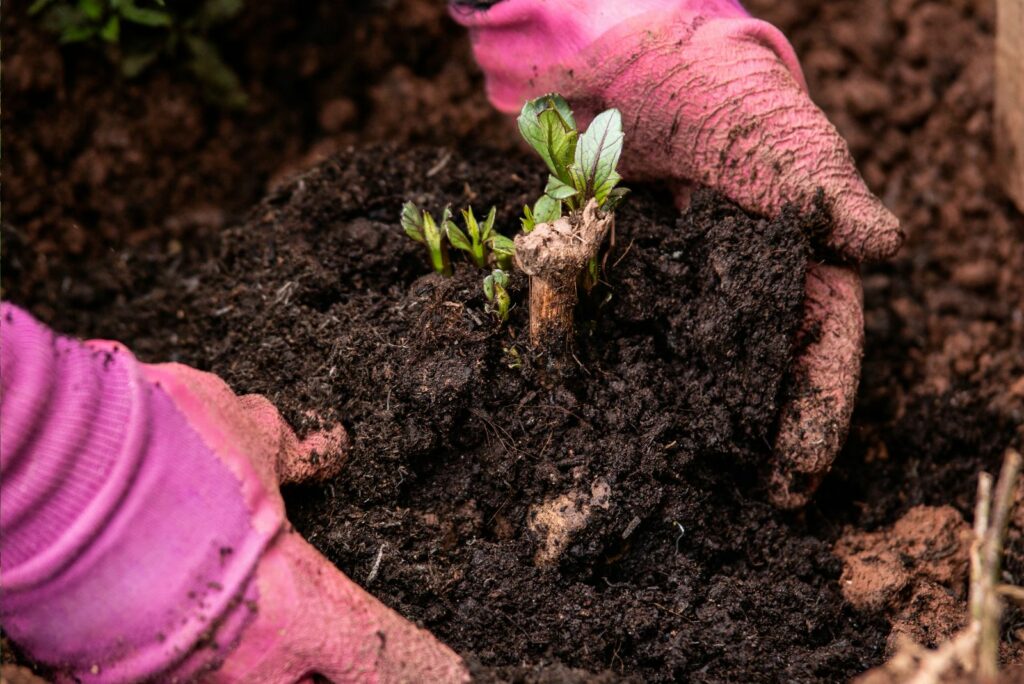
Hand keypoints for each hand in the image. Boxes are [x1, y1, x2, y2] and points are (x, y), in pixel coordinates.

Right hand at [0, 304, 467, 681]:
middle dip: (334, 674)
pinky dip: (191, 664)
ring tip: (253, 625)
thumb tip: (326, 448)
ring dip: (263, 665)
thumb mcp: (248, 435)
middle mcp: (249, 665)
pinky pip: (175, 683)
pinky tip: (182, 628)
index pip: (387, 657)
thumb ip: (293, 451)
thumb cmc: (162, 448)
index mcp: (301, 606)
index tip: (455, 673)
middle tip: (333, 649)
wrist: (46, 468)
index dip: (428, 668)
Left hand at [451, 0, 901, 506]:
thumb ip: (820, 192)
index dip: (810, 420)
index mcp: (794, 270)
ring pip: (668, 366)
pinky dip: (582, 360)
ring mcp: (666, 291)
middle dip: (735, 444)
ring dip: (659, 420)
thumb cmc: (727, 97)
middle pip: (744, 379)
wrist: (635, 66)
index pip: (817, 353)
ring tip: (645, 479)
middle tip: (717, 512)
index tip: (792, 485)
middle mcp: (732, 293)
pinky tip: (568, 399)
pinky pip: (592, 327)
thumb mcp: (780, 139)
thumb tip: (880, 247)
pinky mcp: (605, 277)